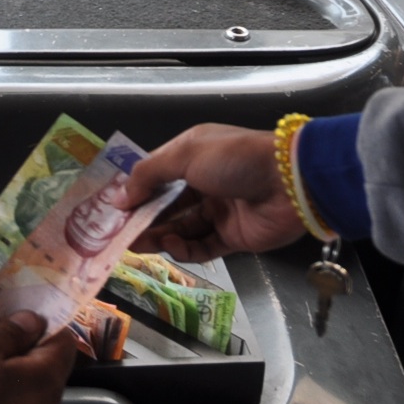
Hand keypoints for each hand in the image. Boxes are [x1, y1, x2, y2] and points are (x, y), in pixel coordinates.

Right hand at [113, 123, 301, 261]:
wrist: (289, 183)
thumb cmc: (235, 159)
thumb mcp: (184, 155)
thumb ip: (148, 175)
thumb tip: (120, 197)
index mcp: (194, 155)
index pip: (157, 173)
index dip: (136, 190)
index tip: (114, 207)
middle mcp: (205, 181)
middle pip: (167, 204)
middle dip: (144, 218)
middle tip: (120, 233)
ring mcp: (220, 210)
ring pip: (182, 227)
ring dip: (160, 235)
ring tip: (138, 244)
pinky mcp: (233, 237)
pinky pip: (202, 246)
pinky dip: (185, 249)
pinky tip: (171, 246)